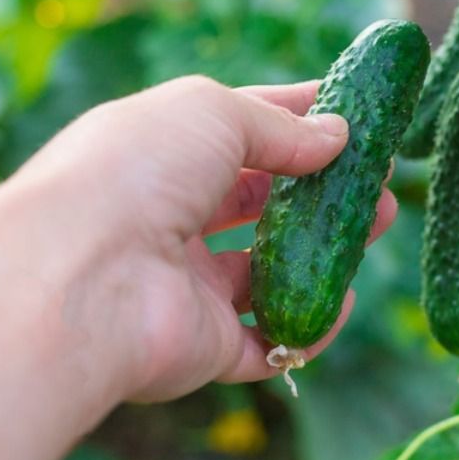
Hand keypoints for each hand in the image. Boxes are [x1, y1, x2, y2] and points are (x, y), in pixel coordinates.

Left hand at [0, 76, 397, 401]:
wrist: (81, 277)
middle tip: (377, 184)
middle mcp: (167, 218)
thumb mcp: (211, 112)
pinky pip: (266, 340)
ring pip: (267, 272)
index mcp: (159, 153)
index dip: (296, 122)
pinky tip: (339, 301)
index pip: (238, 132)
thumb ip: (278, 127)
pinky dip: (307, 327)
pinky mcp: (200, 347)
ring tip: (375, 227)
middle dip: (322, 191)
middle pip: (259, 204)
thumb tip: (335, 135)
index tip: (352, 116)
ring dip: (323, 253)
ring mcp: (184, 285)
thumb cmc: (136, 171)